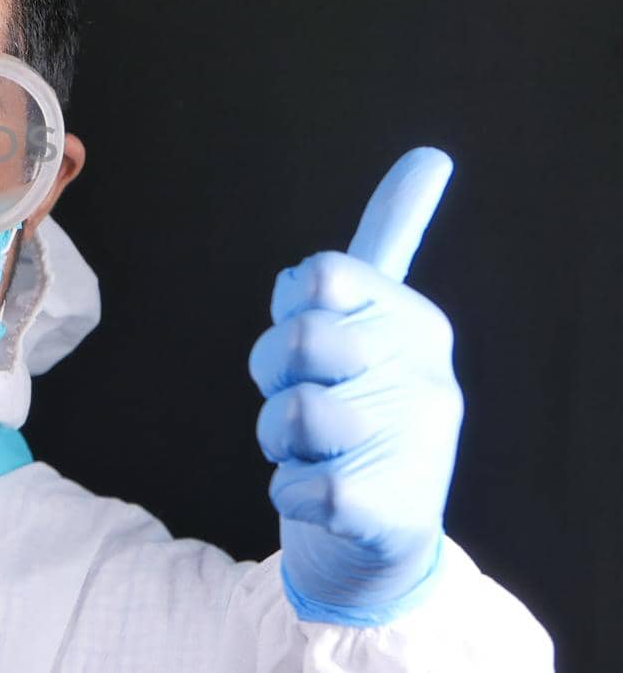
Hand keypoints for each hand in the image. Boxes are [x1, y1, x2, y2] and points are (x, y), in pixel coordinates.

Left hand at [249, 148, 462, 624]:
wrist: (379, 545)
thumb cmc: (358, 419)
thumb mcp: (367, 331)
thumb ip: (376, 256)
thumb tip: (429, 157)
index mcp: (415, 325)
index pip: (321, 274)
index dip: (291, 307)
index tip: (308, 331)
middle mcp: (424, 377)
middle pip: (296, 336)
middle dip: (273, 371)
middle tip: (298, 396)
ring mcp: (409, 445)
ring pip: (290, 413)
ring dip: (276, 439)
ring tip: (309, 451)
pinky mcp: (382, 512)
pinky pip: (295, 488)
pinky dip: (287, 494)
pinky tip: (315, 498)